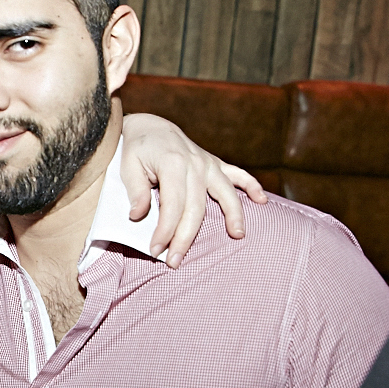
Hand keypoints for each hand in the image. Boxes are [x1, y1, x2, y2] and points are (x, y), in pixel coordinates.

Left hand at [119, 113, 268, 267]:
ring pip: (225, 193)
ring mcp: (208, 163)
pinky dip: (252, 186)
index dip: (165, 231)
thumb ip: (136, 191)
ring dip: (233, 214)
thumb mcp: (127, 166)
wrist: (149, 126)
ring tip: (237, 235)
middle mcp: (195, 164)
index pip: (173, 206)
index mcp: (173, 164)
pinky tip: (262, 201)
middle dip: (185, 237)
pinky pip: (237, 174)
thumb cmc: (136, 148)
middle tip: (174, 261)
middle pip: (196, 208)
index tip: (156, 250)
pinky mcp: (214, 164)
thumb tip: (138, 216)